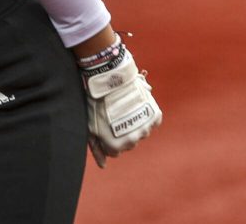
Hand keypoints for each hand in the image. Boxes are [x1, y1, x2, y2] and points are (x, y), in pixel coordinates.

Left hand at [82, 47, 161, 167]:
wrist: (110, 80)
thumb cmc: (95, 103)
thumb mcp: (90, 127)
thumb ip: (96, 149)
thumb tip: (103, 165)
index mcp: (116, 146)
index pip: (114, 152)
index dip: (107, 138)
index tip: (103, 125)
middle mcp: (133, 141)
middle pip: (128, 143)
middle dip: (121, 132)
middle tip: (112, 115)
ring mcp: (145, 129)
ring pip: (140, 132)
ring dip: (133, 124)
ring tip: (122, 108)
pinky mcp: (155, 117)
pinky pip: (151, 122)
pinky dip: (145, 116)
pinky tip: (134, 106)